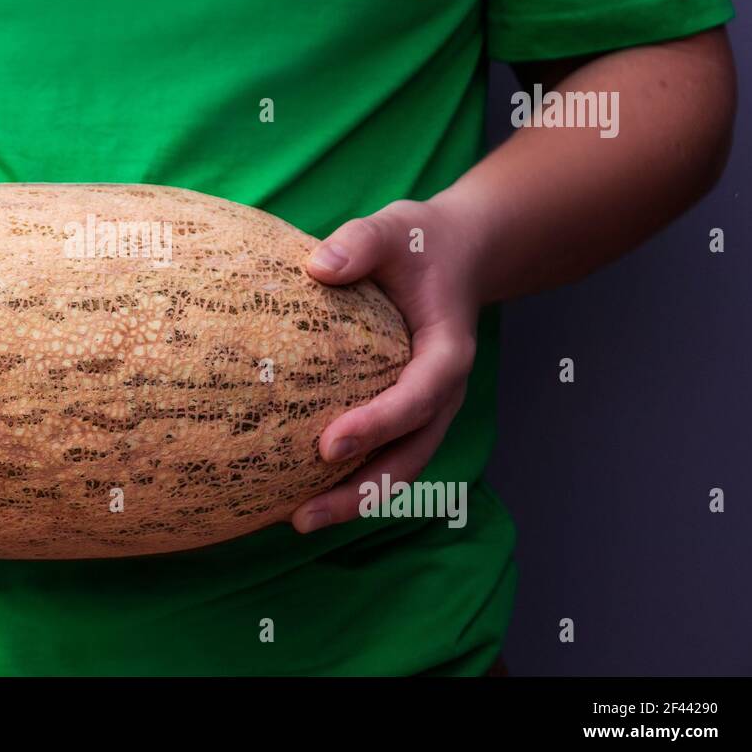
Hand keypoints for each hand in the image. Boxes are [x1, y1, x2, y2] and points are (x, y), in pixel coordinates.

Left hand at [292, 197, 482, 532]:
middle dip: (361, 492)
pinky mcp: (403, 413)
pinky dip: (347, 479)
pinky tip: (296, 492)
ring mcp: (424, 410)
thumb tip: (317, 266)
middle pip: (410, 456)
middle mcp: (441, 393)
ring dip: (352, 499)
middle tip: (304, 516)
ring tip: (296, 522)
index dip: (378, 424)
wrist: (456, 254)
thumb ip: (361, 243)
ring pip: (397, 468)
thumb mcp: (395, 229)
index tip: (330, 444)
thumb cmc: (420, 242)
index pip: (419, 397)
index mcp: (447, 352)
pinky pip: (380, 455)